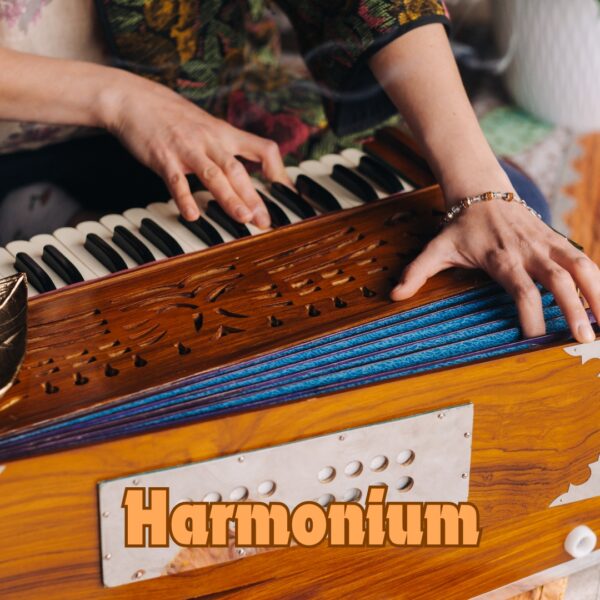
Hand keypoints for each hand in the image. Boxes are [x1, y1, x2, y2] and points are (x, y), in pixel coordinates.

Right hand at [101, 73, 289, 225]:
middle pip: (238, 170)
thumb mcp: (207, 127)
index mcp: (225, 134)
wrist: (133, 98)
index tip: (286, 193)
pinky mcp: (163, 157)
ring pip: (213, 174)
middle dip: (253, 197)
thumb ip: (226, 148)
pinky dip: (184, 198)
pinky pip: (176, 180)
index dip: (279, 171)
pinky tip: (192, 215)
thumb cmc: (172, 117)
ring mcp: (187, 149)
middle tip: (264, 221)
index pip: (263, 149)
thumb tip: (245, 173)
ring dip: (229, 198)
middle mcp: (211, 140)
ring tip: (243, 218)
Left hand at [391, 198, 599, 342]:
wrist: (482, 192)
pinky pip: (584, 257)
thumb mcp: (436, 248)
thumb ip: (417, 272)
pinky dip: (598, 278)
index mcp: (500, 258)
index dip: (529, 315)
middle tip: (585, 340)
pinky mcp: (556, 239)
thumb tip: (394, 296)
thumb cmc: (460, 227)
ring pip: (581, 264)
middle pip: (558, 280)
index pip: (520, 290)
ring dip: (598, 292)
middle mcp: (527, 250)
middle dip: (573, 309)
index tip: (532, 340)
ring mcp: (545, 243)